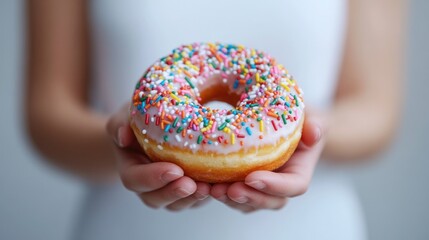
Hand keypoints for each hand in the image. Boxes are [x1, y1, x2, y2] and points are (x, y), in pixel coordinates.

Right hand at [106, 103, 211, 210]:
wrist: (154, 123)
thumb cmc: (138, 117)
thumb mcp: (125, 114)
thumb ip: (120, 122)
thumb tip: (123, 135)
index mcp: (130, 167)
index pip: (135, 179)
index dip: (152, 178)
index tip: (174, 169)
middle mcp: (148, 184)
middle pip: (155, 198)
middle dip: (174, 193)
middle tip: (192, 185)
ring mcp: (168, 189)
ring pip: (178, 203)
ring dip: (193, 198)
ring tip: (209, 188)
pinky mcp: (189, 189)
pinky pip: (197, 199)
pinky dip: (209, 194)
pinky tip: (221, 185)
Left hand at [210, 110, 325, 212]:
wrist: (285, 120)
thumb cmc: (301, 117)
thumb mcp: (312, 114)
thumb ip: (317, 122)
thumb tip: (314, 133)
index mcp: (299, 170)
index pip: (293, 186)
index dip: (274, 186)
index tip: (252, 177)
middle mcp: (280, 183)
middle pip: (268, 201)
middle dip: (249, 198)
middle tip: (228, 190)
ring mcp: (261, 185)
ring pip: (248, 202)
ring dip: (229, 199)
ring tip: (211, 189)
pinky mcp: (242, 181)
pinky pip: (231, 193)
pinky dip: (217, 191)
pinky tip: (202, 183)